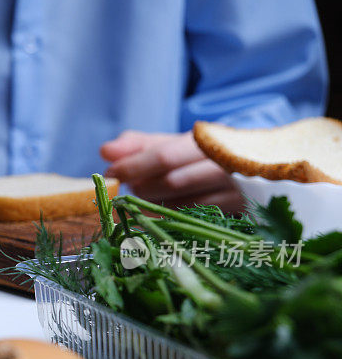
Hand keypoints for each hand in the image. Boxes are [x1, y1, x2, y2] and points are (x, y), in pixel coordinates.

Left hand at [102, 131, 242, 212]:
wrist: (254, 170)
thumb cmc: (198, 157)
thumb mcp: (171, 144)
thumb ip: (138, 145)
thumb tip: (105, 151)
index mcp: (208, 139)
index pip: (164, 156)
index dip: (133, 166)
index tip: (111, 174)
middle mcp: (225, 163)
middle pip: (171, 183)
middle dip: (143, 188)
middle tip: (130, 190)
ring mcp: (235, 190)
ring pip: (181, 204)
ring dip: (152, 206)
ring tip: (141, 201)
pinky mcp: (237, 212)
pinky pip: (192, 220)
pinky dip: (167, 219)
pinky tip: (157, 214)